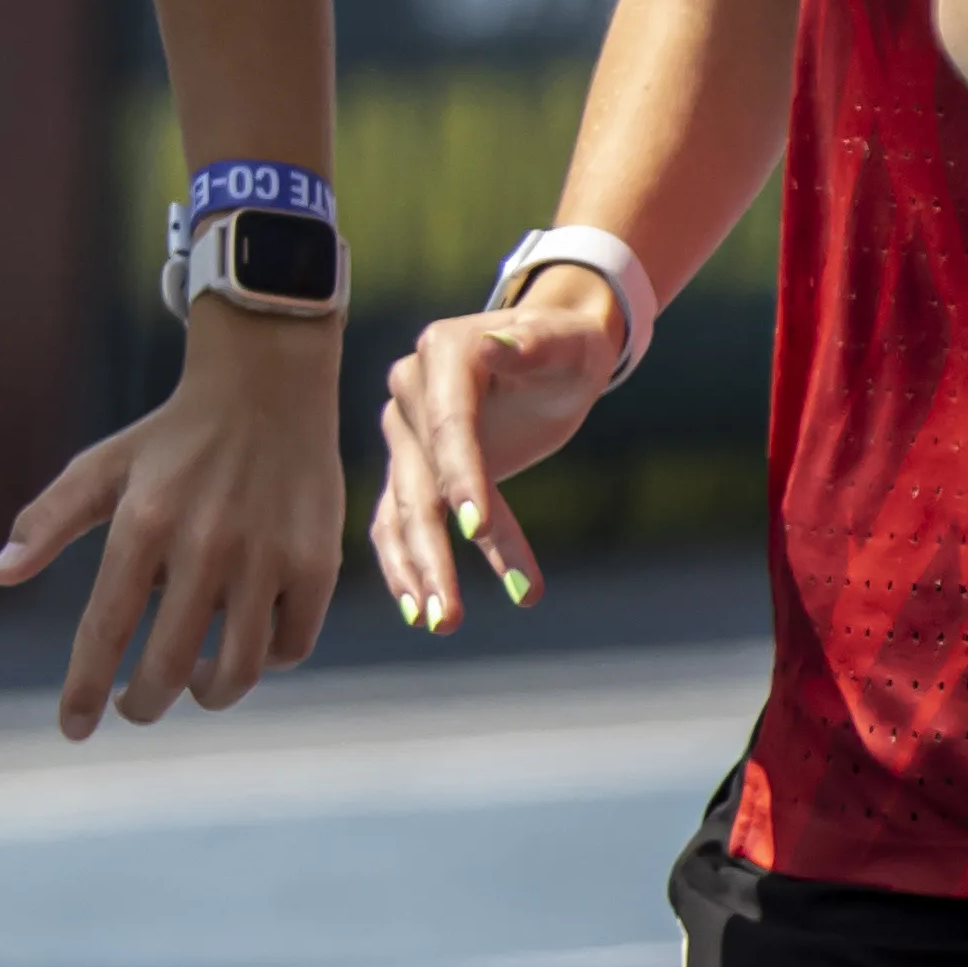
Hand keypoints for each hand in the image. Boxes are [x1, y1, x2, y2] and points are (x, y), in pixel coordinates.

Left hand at [0, 306, 344, 739]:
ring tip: (194, 686)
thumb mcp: (100, 469)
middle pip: (170, 664)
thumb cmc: (170, 439)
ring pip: (240, 667)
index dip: (86, 689)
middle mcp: (204, 543)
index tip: (74, 730)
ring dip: (210, 694)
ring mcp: (265, 554)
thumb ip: (47, 521)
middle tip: (135, 708)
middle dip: (144, 702)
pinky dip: (267, 661)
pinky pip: (292, 643)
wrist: (266, 387)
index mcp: (142, 523)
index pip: (105, 629)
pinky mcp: (316, 560)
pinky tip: (247, 652)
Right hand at [370, 268, 619, 631]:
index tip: (478, 529)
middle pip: (420, 481)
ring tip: (442, 622)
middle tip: (452, 613)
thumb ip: (533, 344)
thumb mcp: (566, 344)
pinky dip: (410, 565)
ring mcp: (405, 433)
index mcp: (443, 354)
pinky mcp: (411, 467)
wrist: (548, 351)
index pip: (450, 425)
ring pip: (404, 511)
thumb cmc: (566, 347)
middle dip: (435, 551)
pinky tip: (423, 610)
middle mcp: (410, 392)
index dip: (462, 476)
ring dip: (419, 570)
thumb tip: (497, 345)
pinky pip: (401, 521)